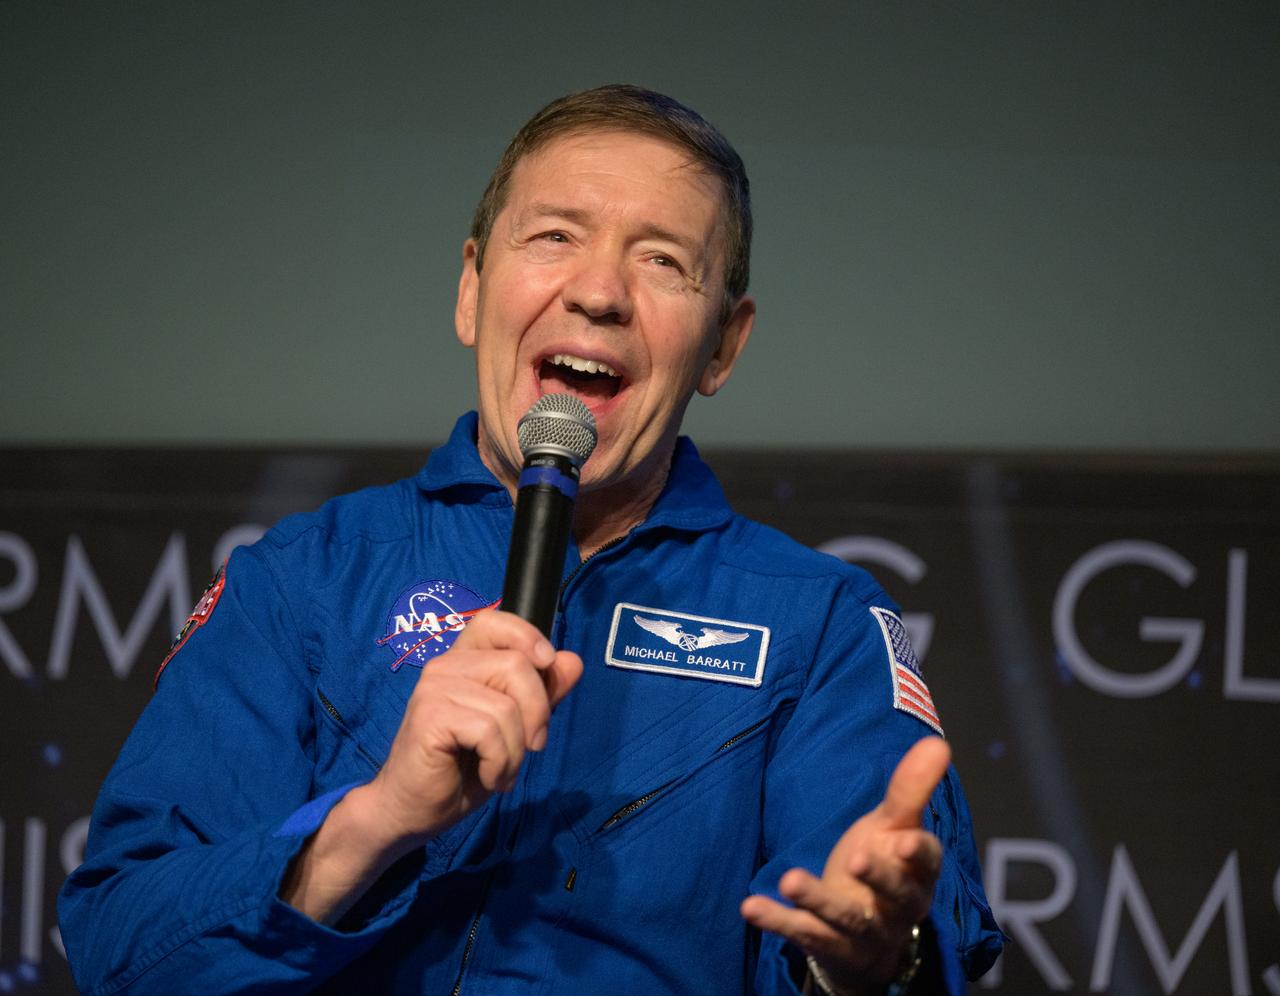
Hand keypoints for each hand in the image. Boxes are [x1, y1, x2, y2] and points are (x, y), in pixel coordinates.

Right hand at [281, 610, 581, 921]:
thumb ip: (543, 695)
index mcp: (464, 661)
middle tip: (529, 748)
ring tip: (501, 770)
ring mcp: (433, 688)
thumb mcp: (515, 730)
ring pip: (507, 705)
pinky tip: (488, 776)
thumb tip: (573, 661)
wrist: (414, 811)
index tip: (546, 663)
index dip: (526, 635)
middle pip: (517, 665)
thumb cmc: (462, 769)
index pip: (493, 620)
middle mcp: (445, 666)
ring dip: (516, 750)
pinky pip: (489, 730)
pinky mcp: (429, 716)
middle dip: (537, 713)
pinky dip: (500, 762)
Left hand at [740, 737, 948, 993]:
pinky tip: (751, 907)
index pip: (926, 864)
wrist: (868, 937)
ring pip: (845, 918)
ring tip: (790, 879)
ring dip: (818, 900)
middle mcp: (897, 908)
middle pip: (893, 896)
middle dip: (877, 879)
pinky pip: (803, 935)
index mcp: (917, 874)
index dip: (918, 854)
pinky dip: (778, 922)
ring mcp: (863, 933)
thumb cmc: (885, 865)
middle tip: (855, 859)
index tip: (905, 841)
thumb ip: (911, 789)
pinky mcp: (828, 946)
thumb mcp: (895, 826)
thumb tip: (937, 742)